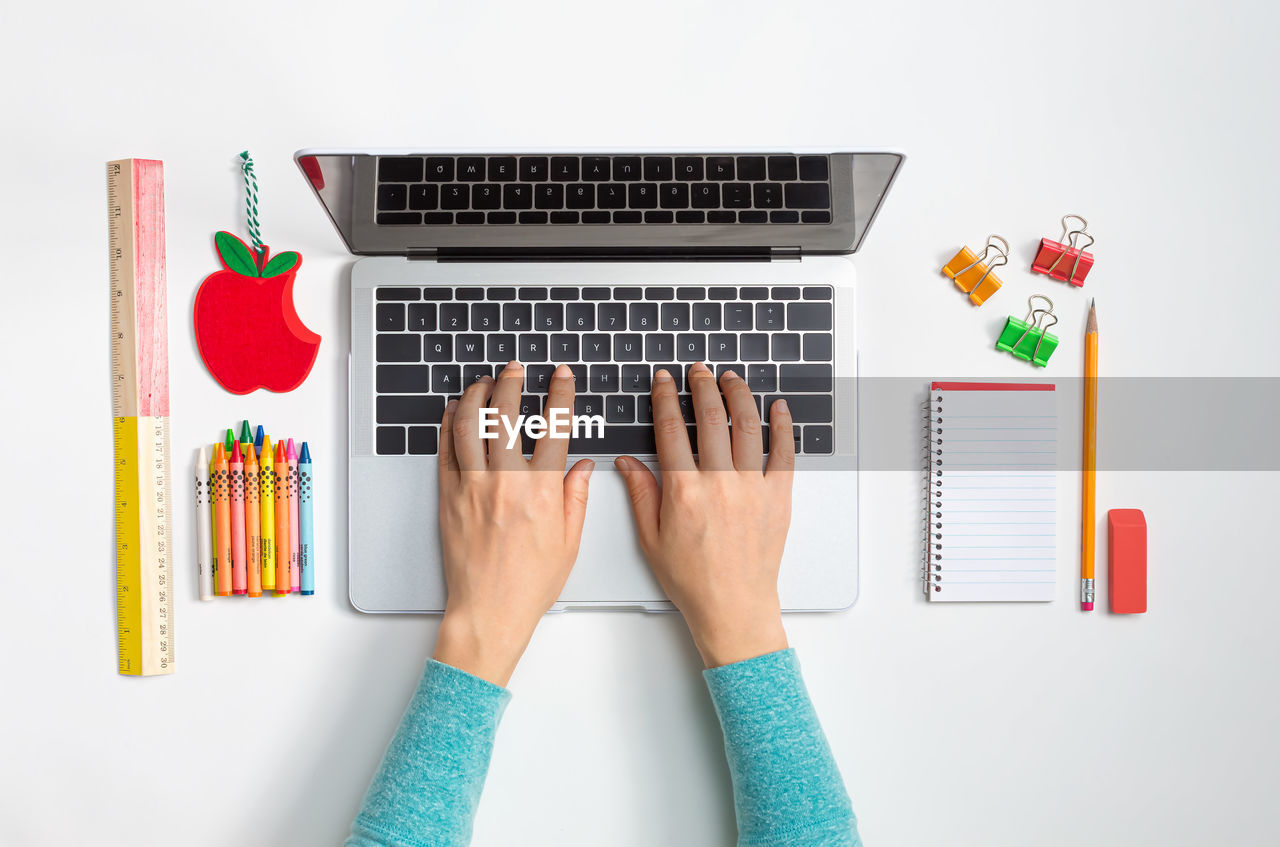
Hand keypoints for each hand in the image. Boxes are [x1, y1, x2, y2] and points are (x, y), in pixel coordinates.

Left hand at [432, 362, 593, 685]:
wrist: (489, 611)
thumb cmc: (529, 584)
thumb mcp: (569, 542)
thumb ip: (576, 498)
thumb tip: (580, 466)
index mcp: (542, 491)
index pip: (554, 427)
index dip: (560, 394)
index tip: (561, 376)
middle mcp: (506, 483)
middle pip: (505, 415)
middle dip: (511, 382)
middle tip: (515, 368)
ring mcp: (473, 488)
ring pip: (469, 426)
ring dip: (476, 396)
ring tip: (483, 382)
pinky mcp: (449, 498)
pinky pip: (445, 451)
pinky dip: (449, 425)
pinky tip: (455, 412)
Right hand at [615, 362, 794, 667]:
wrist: (733, 607)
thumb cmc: (692, 580)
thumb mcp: (651, 538)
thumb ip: (640, 494)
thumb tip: (627, 462)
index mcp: (684, 491)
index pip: (671, 430)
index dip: (666, 399)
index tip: (664, 381)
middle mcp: (719, 483)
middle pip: (711, 419)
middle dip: (702, 387)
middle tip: (699, 370)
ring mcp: (752, 488)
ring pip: (747, 427)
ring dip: (738, 396)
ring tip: (731, 379)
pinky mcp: (777, 498)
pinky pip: (783, 453)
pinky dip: (782, 426)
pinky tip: (778, 408)